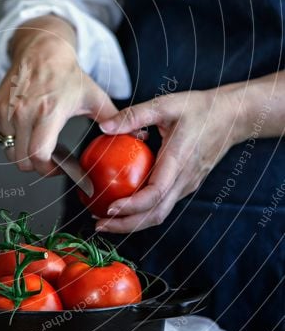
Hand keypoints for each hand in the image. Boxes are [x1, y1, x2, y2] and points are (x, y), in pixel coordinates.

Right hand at [0, 16, 117, 175]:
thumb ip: (115, 118)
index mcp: (49, 111)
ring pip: (9, 151)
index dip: (48, 170)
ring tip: (40, 144)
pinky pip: (1, 137)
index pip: (39, 155)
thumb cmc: (67, 74)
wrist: (42, 50)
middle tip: (50, 160)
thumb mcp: (94, 96)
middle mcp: (23, 111)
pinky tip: (28, 130)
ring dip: (24, 153)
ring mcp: (6, 110)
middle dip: (37, 166)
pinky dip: (13, 140)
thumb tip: (138, 133)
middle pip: (22, 160)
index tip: (58, 168)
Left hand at [94, 88, 243, 232]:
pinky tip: (124, 204)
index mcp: (178, 161)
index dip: (132, 206)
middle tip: (100, 225)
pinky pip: (163, 204)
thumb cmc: (200, 109)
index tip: (110, 208)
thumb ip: (133, 116)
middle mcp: (184, 179)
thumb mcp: (165, 105)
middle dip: (126, 225)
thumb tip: (104, 126)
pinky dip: (142, 211)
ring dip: (133, 222)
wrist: (232, 117)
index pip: (155, 194)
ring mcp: (187, 185)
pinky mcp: (186, 184)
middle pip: (155, 214)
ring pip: (160, 213)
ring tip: (107, 221)